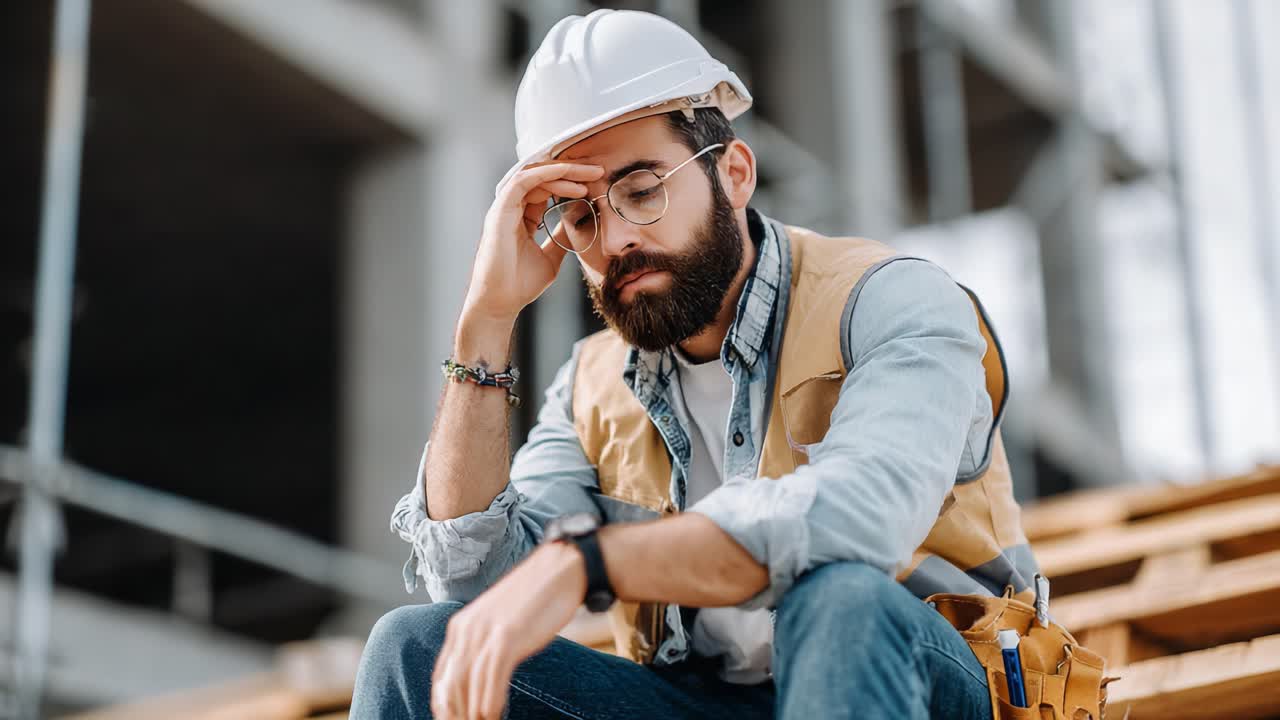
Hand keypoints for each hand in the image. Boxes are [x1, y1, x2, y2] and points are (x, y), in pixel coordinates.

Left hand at [430, 542, 586, 718]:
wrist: (561, 568)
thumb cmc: (535, 598)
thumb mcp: (499, 621)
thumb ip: (485, 644)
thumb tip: (482, 676)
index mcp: (460, 626)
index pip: (442, 677)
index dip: (445, 704)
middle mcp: (466, 629)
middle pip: (451, 685)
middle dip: (456, 713)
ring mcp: (486, 631)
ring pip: (468, 684)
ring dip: (473, 713)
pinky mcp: (507, 635)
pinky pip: (491, 677)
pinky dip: (490, 702)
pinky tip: (493, 715)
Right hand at [462, 162, 604, 325]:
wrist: (502, 302)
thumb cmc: (520, 285)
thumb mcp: (551, 258)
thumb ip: (561, 238)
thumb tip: (578, 223)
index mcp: (520, 216)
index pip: (546, 188)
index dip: (571, 182)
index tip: (597, 183)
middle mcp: (511, 208)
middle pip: (542, 177)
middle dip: (571, 170)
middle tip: (598, 171)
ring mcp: (504, 208)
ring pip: (534, 174)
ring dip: (563, 170)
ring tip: (590, 174)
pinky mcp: (500, 210)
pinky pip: (523, 181)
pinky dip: (546, 174)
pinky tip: (568, 175)